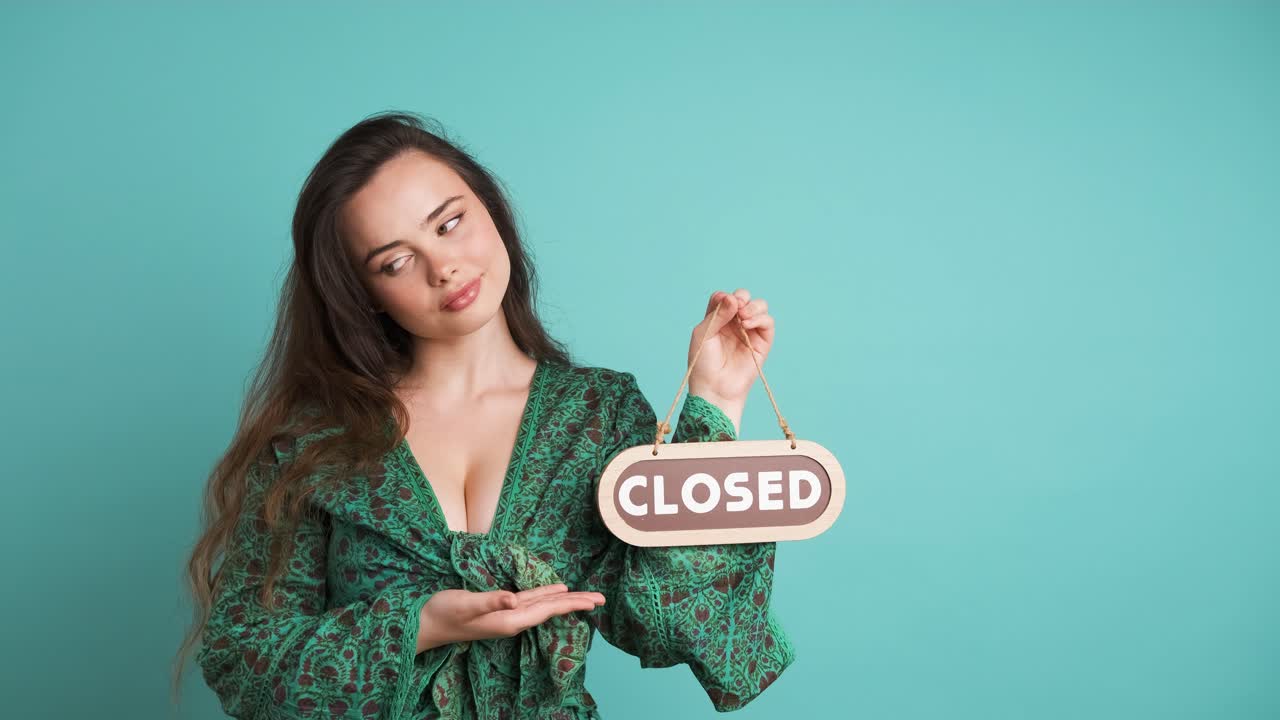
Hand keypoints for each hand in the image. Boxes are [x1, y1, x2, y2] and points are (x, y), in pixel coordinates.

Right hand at [417, 583, 605, 652]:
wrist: (426, 624)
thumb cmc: (444, 613)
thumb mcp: (465, 604)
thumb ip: (489, 600)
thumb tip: (513, 599)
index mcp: (509, 620)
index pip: (547, 611)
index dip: (571, 604)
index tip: (594, 602)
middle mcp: (512, 619)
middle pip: (551, 609)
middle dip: (576, 603)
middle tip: (602, 599)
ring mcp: (506, 614)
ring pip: (543, 605)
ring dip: (565, 600)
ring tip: (586, 597)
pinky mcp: (499, 607)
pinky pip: (530, 601)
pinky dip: (546, 595)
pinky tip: (555, 592)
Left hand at [686, 288, 775, 408]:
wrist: (715, 388)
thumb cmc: (703, 363)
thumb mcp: (704, 334)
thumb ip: (718, 314)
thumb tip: (733, 298)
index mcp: (718, 320)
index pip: (725, 298)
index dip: (725, 296)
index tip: (722, 301)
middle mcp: (734, 323)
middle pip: (744, 298)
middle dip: (742, 296)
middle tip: (737, 305)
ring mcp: (749, 332)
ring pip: (759, 306)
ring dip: (753, 306)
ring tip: (743, 316)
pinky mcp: (762, 343)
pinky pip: (768, 322)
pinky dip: (760, 318)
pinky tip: (747, 324)